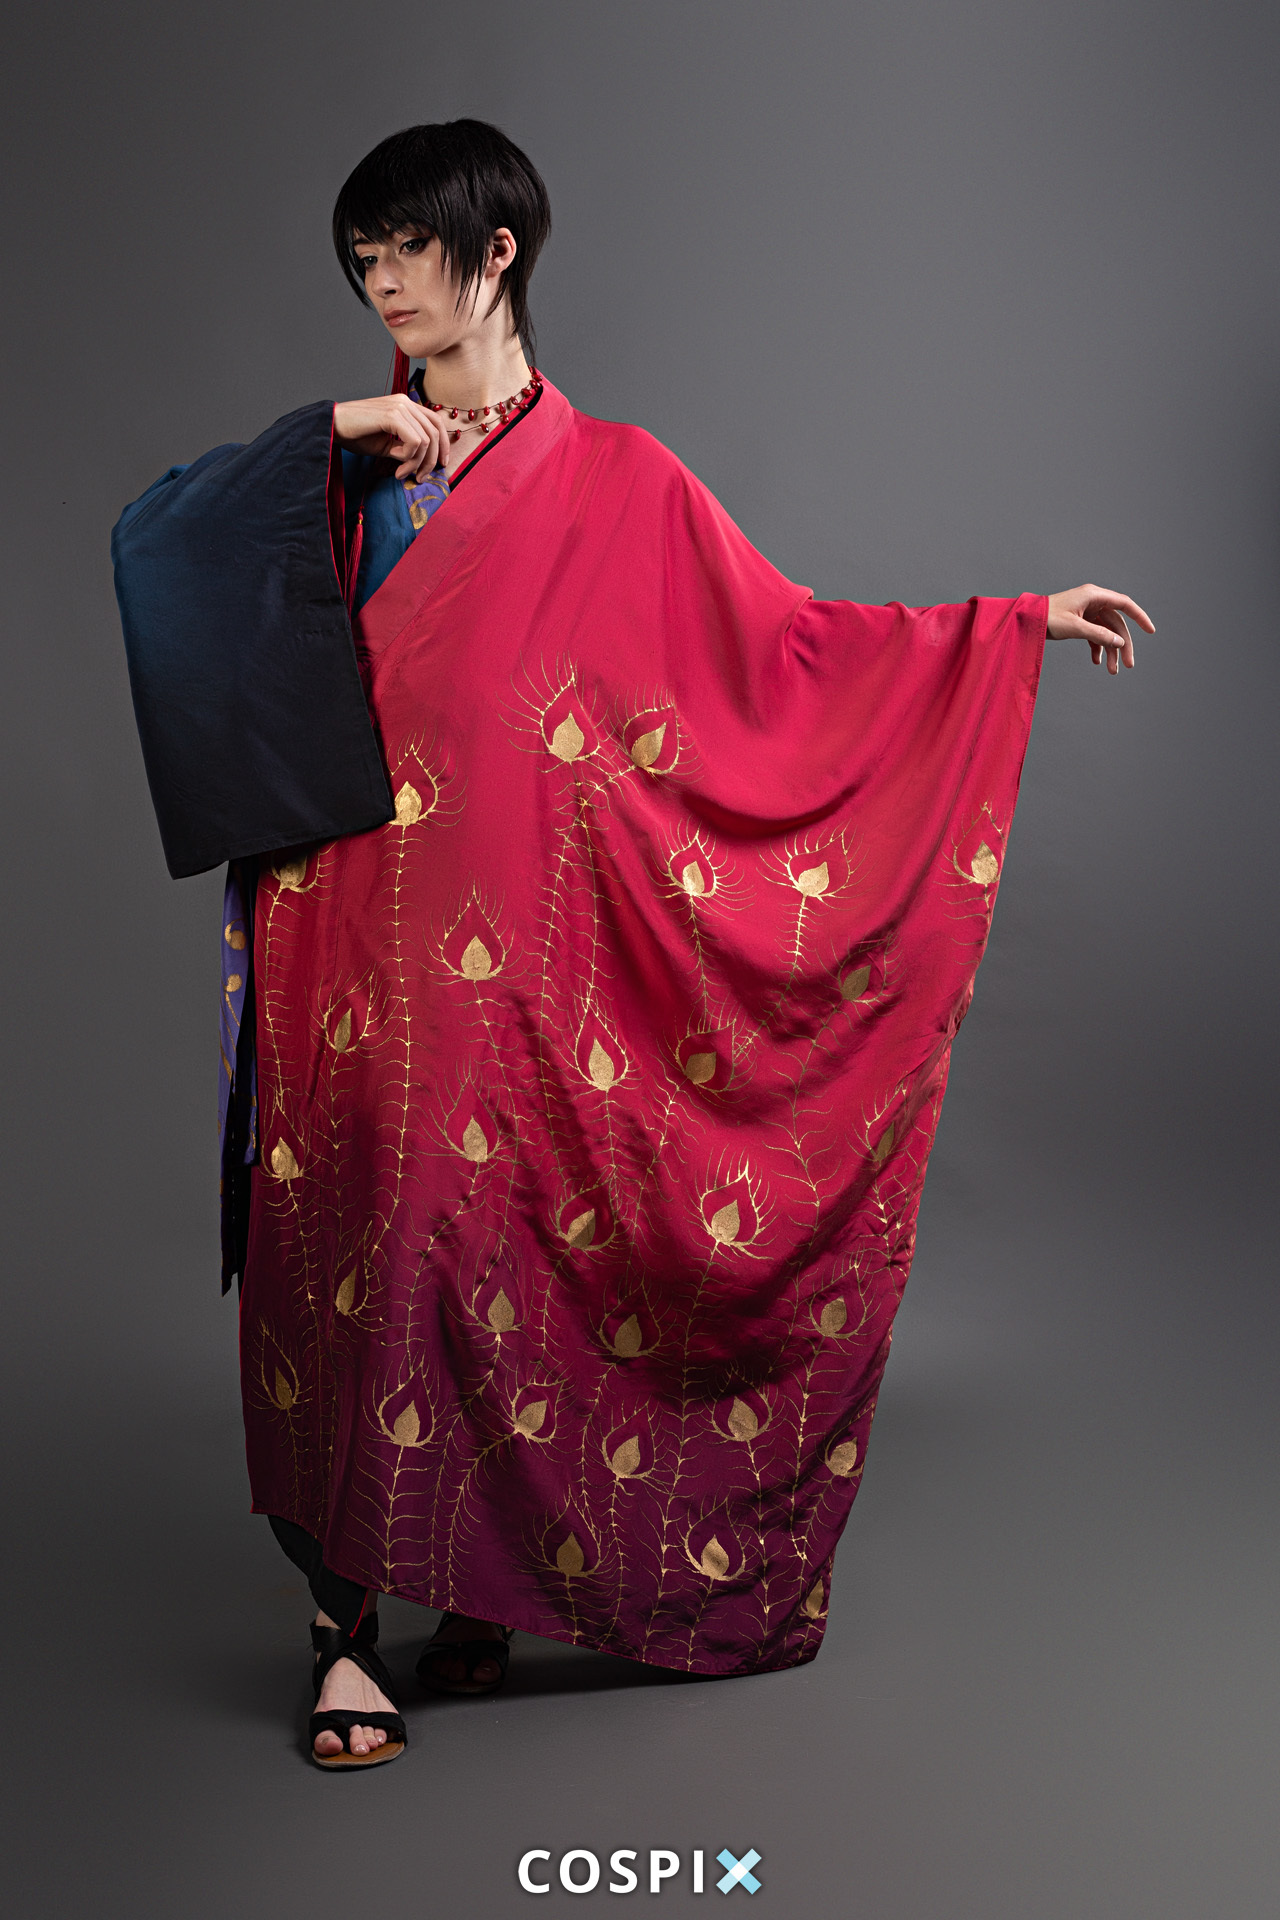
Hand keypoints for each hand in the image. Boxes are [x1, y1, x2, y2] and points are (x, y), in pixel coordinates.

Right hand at [332, 395, 449, 480]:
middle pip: (435, 433)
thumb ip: (405, 449)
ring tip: (401, 473)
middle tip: (420, 478)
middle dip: (431, 461)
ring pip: (426, 440)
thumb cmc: (355, 435)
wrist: (332, 426)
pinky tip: (396, 466)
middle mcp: (405, 402)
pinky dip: (409, 458)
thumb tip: (421, 463)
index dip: (443, 445)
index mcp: (406, 406)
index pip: (436, 423)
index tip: (441, 465)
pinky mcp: (392, 415)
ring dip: (416, 463)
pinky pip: (415, 441)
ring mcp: (400, 406)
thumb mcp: (386, 445)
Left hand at [1046, 584, 1154, 675]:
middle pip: (1116, 624)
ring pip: (1106, 632)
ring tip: (1111, 671)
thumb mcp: (1075, 628)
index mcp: (1093, 596)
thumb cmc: (1046, 618)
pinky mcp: (1079, 622)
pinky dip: (1097, 648)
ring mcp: (1086, 612)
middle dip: (1122, 645)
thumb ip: (1098, 635)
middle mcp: (1093, 602)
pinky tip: (1096, 661)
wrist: (1025, 620)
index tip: (1151, 631)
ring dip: (1110, 651)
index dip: (1140, 617)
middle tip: (1127, 666)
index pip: (1124, 604)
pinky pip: (1094, 635)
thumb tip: (1120, 642)